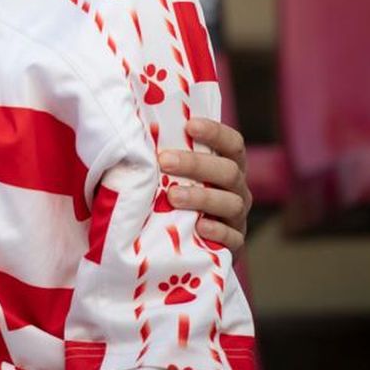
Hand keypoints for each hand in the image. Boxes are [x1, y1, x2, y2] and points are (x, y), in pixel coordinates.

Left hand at [159, 118, 251, 251]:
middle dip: (196, 164)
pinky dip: (218, 231)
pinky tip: (199, 226)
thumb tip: (133, 132)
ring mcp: (237, 217)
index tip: (189, 125)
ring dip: (202, 198)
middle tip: (164, 160)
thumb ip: (166, 155)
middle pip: (228, 171)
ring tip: (173, 196)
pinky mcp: (233, 244)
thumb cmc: (175, 195)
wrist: (186, 244)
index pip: (232, 143)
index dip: (215, 132)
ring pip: (231, 203)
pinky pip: (232, 238)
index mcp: (227, 165)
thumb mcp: (175, 174)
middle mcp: (236, 189)